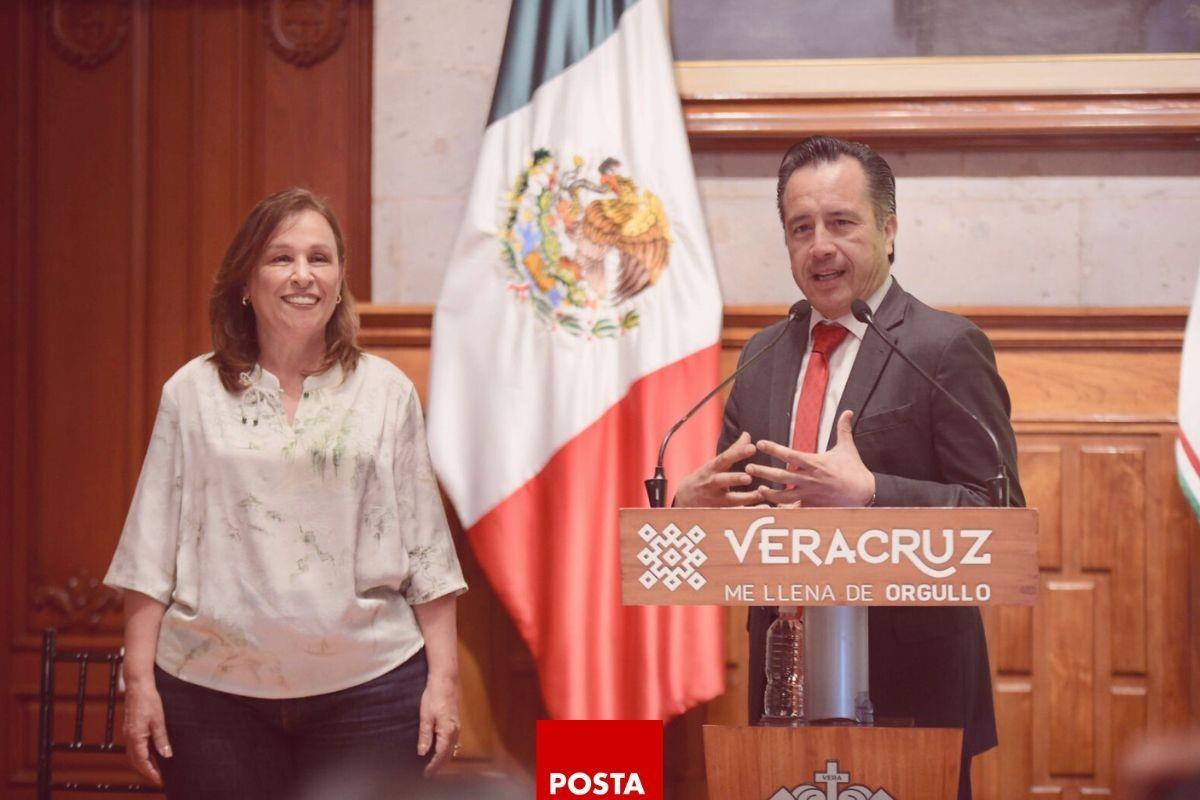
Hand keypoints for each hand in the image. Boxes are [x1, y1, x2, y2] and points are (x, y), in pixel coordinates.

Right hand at [122, 677, 170, 783]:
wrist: (138, 685)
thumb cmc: (149, 700)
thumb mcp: (159, 720)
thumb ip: (161, 739)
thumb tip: (166, 755)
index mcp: (135, 737)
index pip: (142, 762)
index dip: (151, 773)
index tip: (160, 780)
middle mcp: (129, 738)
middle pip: (136, 761)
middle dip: (147, 771)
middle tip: (160, 778)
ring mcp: (128, 733)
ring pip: (135, 755)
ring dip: (145, 763)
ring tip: (158, 769)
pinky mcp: (131, 729)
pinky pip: (135, 747)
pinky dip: (143, 754)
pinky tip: (153, 753)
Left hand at [417, 673, 459, 775]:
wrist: (444, 680)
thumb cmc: (434, 696)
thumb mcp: (425, 716)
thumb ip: (425, 735)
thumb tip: (422, 752)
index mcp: (447, 730)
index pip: (441, 754)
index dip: (434, 765)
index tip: (426, 773)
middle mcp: (455, 730)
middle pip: (448, 754)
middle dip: (439, 765)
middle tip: (429, 774)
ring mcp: (457, 726)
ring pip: (452, 749)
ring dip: (443, 759)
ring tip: (433, 766)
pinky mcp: (456, 723)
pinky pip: (454, 742)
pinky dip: (447, 750)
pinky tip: (441, 751)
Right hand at [673, 432, 761, 507]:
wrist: (685, 498)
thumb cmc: (705, 477)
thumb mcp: (714, 463)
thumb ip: (732, 450)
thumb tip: (747, 435)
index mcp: (712, 469)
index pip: (724, 459)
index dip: (737, 453)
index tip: (752, 447)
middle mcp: (712, 484)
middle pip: (722, 480)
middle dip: (734, 478)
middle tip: (748, 477)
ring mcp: (716, 499)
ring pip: (730, 500)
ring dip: (745, 498)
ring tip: (760, 494)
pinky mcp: (721, 511)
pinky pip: (736, 513)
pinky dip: (748, 512)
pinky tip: (763, 508)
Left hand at [745, 411, 874, 506]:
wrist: (864, 493)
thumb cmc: (854, 469)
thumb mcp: (847, 448)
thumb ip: (843, 429)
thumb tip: (848, 411)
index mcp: (816, 463)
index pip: (790, 455)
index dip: (774, 448)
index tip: (760, 443)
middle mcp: (810, 479)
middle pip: (782, 476)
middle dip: (764, 471)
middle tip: (748, 467)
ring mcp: (810, 493)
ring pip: (785, 496)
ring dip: (770, 493)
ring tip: (758, 490)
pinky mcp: (812, 504)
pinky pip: (794, 508)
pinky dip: (783, 509)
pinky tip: (772, 507)